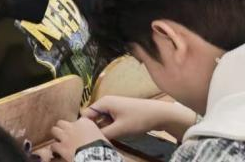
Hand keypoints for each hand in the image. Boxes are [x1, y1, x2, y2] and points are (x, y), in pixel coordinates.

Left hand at [48, 118, 106, 160]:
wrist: (96, 156)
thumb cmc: (103, 147)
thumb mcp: (102, 136)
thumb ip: (95, 133)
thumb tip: (97, 137)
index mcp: (85, 122)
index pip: (78, 120)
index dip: (78, 126)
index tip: (79, 131)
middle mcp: (73, 126)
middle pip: (62, 122)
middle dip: (62, 128)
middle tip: (65, 134)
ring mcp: (66, 136)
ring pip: (54, 130)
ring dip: (56, 136)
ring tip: (59, 140)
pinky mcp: (61, 146)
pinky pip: (53, 145)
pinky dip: (54, 148)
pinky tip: (57, 151)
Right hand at [81, 96, 196, 140]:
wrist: (160, 114)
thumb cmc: (139, 119)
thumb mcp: (120, 129)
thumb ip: (104, 134)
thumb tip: (91, 139)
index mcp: (103, 103)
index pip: (86, 114)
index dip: (84, 126)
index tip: (86, 138)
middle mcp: (106, 103)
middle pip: (93, 117)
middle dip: (94, 128)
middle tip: (97, 140)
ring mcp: (113, 107)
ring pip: (102, 120)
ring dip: (103, 129)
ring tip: (105, 139)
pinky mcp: (120, 112)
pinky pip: (109, 121)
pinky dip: (110, 128)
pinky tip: (113, 136)